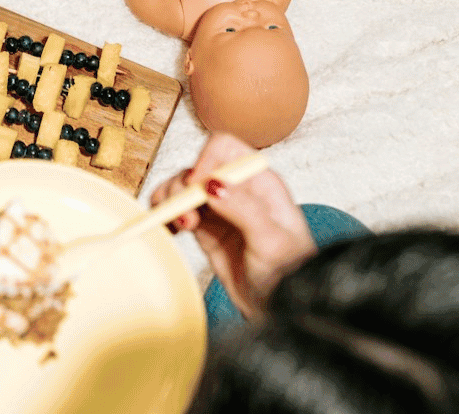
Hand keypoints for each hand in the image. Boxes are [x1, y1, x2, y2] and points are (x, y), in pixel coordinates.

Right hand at [151, 132, 314, 320]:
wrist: (282, 309)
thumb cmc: (290, 275)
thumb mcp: (271, 241)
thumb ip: (243, 209)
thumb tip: (212, 184)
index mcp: (261, 182)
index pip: (225, 149)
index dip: (204, 161)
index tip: (195, 188)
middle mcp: (239, 190)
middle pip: (197, 167)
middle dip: (183, 189)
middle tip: (187, 218)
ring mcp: (221, 209)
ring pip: (184, 189)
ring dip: (172, 202)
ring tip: (178, 226)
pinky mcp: (208, 230)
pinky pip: (179, 212)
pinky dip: (168, 216)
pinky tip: (170, 230)